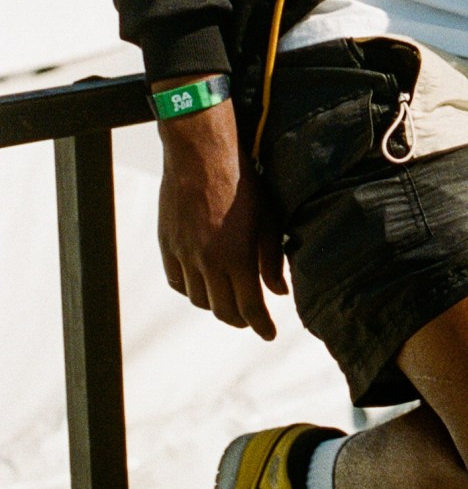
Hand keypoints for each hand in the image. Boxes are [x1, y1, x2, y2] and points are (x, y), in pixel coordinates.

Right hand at [156, 97, 286, 337]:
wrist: (200, 154)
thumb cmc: (242, 182)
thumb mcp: (268, 219)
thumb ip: (271, 259)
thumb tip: (279, 292)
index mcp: (236, 257)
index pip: (249, 307)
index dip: (261, 326)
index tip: (269, 334)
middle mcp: (207, 262)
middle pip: (223, 310)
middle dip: (240, 319)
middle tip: (252, 319)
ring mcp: (184, 255)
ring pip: (198, 299)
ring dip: (216, 305)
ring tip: (229, 301)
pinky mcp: (167, 244)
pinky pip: (177, 281)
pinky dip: (191, 289)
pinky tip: (202, 284)